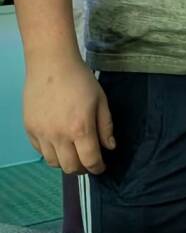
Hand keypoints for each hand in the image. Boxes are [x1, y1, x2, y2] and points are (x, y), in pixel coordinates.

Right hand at [24, 58, 114, 174]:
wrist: (51, 63)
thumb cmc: (80, 79)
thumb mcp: (100, 100)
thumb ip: (106, 126)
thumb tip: (109, 146)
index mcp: (80, 128)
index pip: (90, 160)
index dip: (98, 168)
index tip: (101, 167)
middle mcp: (59, 135)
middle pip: (70, 167)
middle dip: (82, 169)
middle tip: (87, 161)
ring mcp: (41, 133)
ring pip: (53, 163)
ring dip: (65, 162)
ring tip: (72, 153)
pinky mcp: (30, 129)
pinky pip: (40, 151)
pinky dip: (50, 152)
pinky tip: (57, 143)